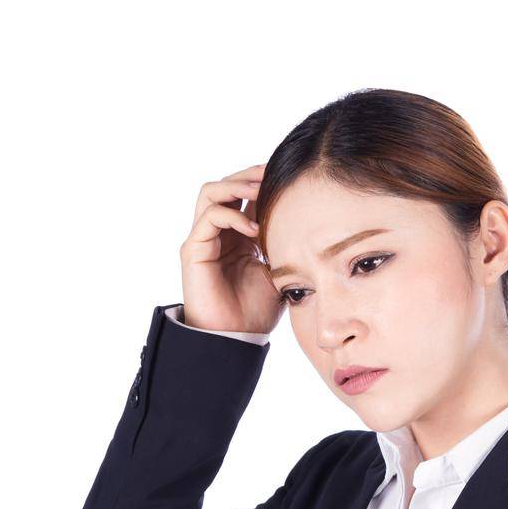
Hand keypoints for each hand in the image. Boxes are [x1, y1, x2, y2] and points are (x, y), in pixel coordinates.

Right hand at [177, 165, 283, 334]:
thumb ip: (285, 246)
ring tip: (261, 190)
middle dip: (250, 174)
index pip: (245, 194)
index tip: (289, 175)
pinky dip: (232, 215)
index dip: (262, 180)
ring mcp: (204, 238)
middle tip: (273, 171)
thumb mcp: (279, 271)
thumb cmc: (256, 309)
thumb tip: (313, 227)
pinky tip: (254, 229)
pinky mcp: (194, 249)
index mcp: (238, 234)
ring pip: (211, 191)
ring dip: (237, 185)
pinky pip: (209, 217)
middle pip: (226, 184)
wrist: (235, 337)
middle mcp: (218, 231)